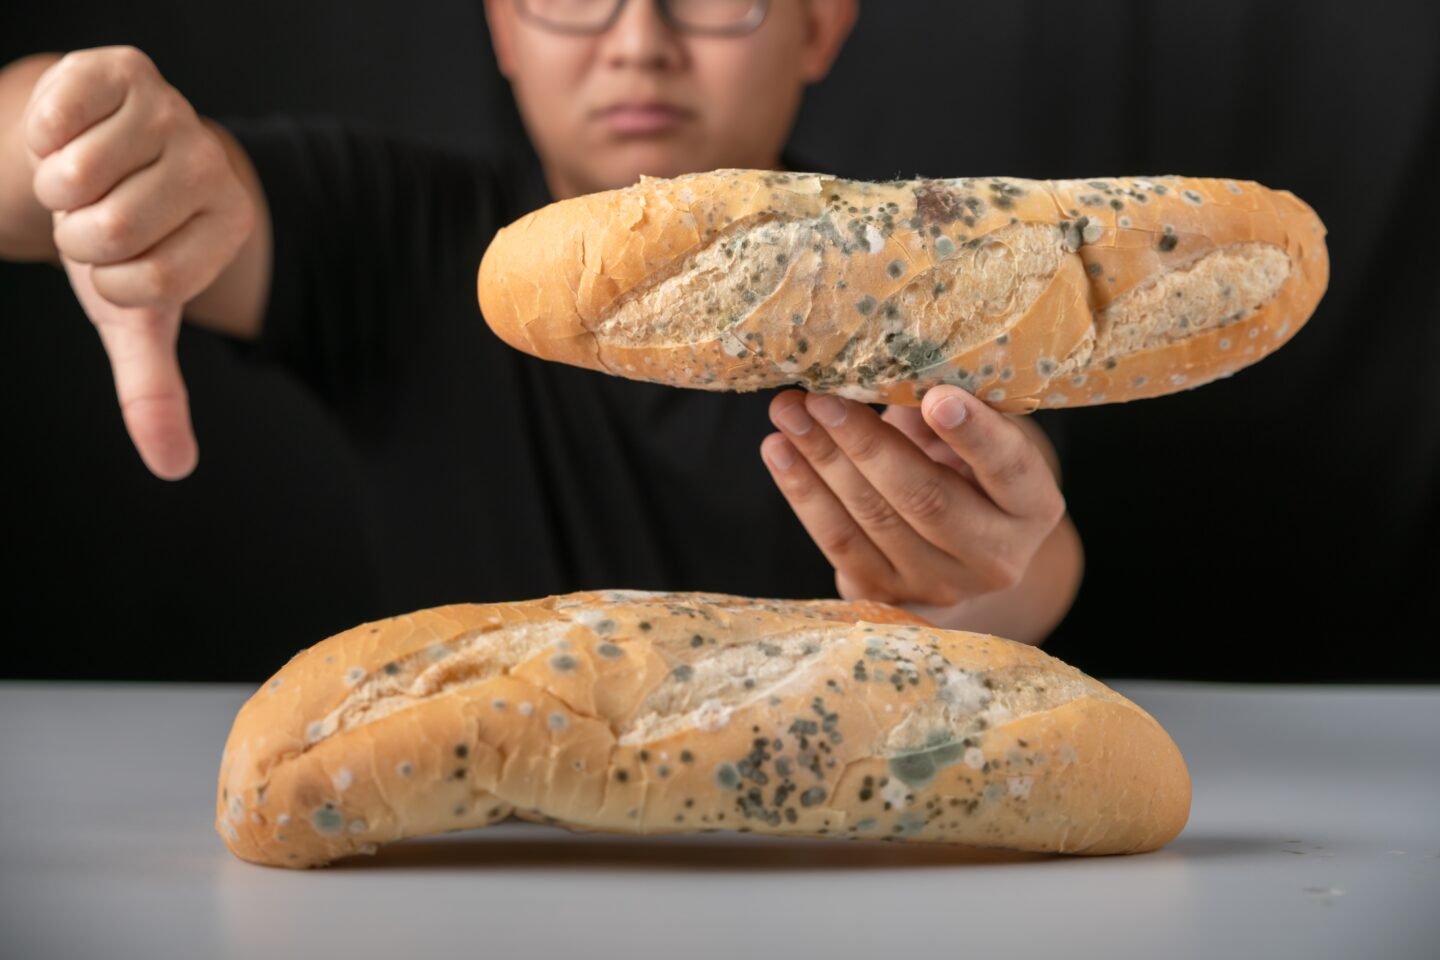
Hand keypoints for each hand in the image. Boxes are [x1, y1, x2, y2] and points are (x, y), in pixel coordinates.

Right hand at [24, 47, 255, 477]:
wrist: (93, 153)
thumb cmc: (117, 239)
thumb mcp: (133, 316)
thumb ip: (154, 390)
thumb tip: (174, 468)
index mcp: (226, 228)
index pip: (149, 282)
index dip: (110, 278)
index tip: (117, 258)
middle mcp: (213, 168)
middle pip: (110, 230)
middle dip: (79, 234)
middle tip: (95, 215)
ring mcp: (174, 114)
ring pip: (77, 177)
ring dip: (56, 186)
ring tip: (81, 178)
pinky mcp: (126, 70)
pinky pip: (59, 115)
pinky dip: (41, 133)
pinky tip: (66, 133)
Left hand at [760, 385, 1067, 624]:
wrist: (952, 543)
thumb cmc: (962, 465)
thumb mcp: (968, 435)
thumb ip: (942, 409)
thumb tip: (885, 369)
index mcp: (1032, 506)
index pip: (1008, 468)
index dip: (974, 434)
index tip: (937, 397)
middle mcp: (996, 556)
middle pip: (926, 499)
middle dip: (866, 443)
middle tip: (822, 397)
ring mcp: (940, 585)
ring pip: (873, 520)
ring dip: (821, 461)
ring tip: (787, 412)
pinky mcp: (888, 596)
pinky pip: (838, 543)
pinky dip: (803, 493)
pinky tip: (778, 450)